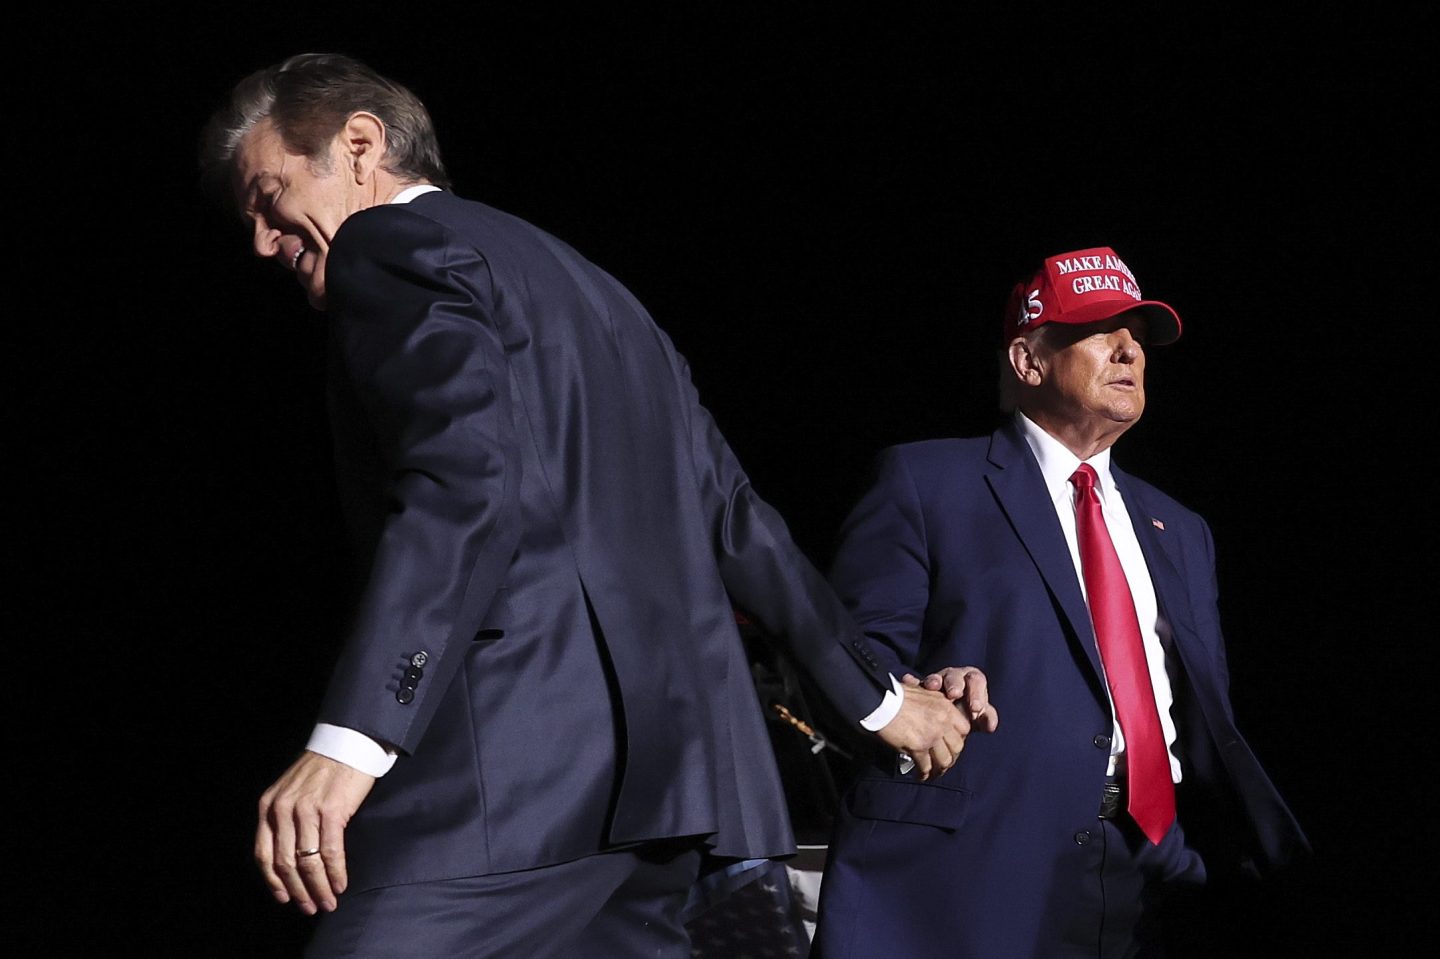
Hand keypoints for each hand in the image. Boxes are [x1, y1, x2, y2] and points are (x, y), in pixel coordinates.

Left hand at [256, 750, 375, 913]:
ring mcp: (306, 810)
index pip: (264, 855)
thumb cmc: (323, 769)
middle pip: (285, 863)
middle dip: (299, 891)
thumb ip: (284, 819)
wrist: (347, 744)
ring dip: (319, 887)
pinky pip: (331, 851)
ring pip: (307, 862)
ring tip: (329, 901)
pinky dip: (336, 872)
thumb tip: (290, 859)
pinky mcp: (331, 811)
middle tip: (311, 907)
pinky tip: (341, 883)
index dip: (275, 882)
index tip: (286, 899)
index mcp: (269, 806)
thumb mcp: (291, 791)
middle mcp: (282, 809)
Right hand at [874, 671, 996, 780]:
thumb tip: (936, 719)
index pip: (965, 729)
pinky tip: (920, 775)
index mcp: (946, 708)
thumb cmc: (897, 695)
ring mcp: (932, 735)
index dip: (959, 739)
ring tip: (933, 773)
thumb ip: (935, 706)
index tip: (951, 745)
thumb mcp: (924, 692)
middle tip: (943, 763)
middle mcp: (943, 722)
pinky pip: (926, 766)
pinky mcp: (918, 747)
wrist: (881, 701)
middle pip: (957, 748)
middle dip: (951, 758)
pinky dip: (923, 773)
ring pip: (944, 760)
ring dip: (939, 769)